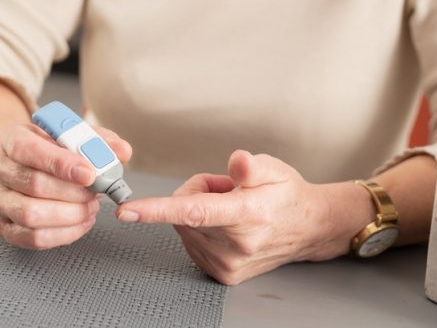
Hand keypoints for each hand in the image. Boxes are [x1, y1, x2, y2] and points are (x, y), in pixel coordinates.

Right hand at [0, 122, 131, 249]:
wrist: (20, 163)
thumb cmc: (46, 148)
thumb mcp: (68, 134)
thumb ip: (97, 140)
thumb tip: (121, 151)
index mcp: (10, 139)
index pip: (31, 150)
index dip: (62, 164)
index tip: (89, 173)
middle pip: (34, 185)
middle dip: (72, 192)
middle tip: (96, 192)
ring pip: (30, 214)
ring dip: (69, 214)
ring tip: (90, 207)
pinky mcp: (3, 226)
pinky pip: (32, 238)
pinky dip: (63, 233)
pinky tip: (80, 222)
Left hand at [115, 150, 350, 284]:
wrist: (308, 228)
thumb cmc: (286, 194)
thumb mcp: (273, 168)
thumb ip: (251, 166)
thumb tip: (237, 162)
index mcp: (246, 213)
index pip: (193, 211)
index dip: (156, 209)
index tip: (128, 211)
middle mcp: (236, 244)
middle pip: (183, 210)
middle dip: (196, 192)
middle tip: (227, 189)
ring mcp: (229, 263)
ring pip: (184, 227)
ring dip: (198, 213)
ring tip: (231, 207)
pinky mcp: (224, 274)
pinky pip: (191, 243)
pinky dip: (200, 230)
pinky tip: (226, 225)